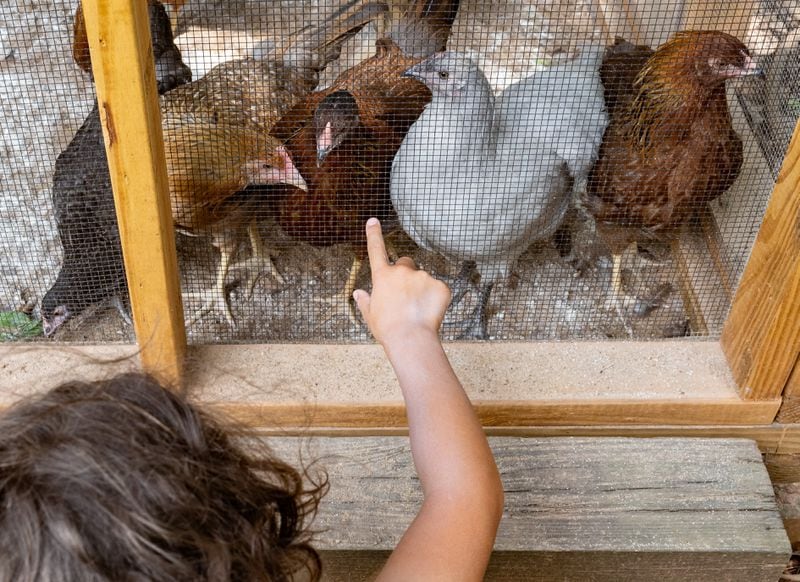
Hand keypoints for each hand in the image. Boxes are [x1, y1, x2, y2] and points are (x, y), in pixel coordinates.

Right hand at [354, 218, 450, 346]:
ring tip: (417, 310)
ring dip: (422, 289)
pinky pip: (439, 289)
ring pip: (423, 278)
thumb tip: (358, 293)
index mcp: (383, 276)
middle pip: (406, 262)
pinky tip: (430, 312)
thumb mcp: (371, 315)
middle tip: (406, 295)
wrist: (410, 338)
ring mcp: (423, 276)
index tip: (374, 220)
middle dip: (407, 274)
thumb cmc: (388, 329)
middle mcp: (402, 271)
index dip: (374, 235)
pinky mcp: (441, 285)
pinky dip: (436, 298)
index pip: (376, 250)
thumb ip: (365, 301)